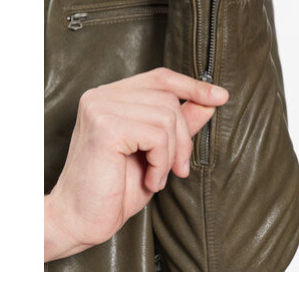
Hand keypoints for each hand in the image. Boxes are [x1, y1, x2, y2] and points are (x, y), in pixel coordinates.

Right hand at [44, 67, 228, 261]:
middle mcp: (102, 95)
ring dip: (171, 154)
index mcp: (111, 97)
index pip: (160, 78)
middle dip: (183, 137)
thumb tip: (209, 101)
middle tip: (177, 169)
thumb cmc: (114, 188)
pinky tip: (149, 180)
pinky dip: (161, 163)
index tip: (220, 97)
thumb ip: (178, 124)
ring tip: (158, 176)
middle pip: (168, 98)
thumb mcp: (156, 152)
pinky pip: (156, 136)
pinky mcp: (104, 127)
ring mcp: (100, 108)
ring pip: (166, 116)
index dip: (192, 86)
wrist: (79, 220)